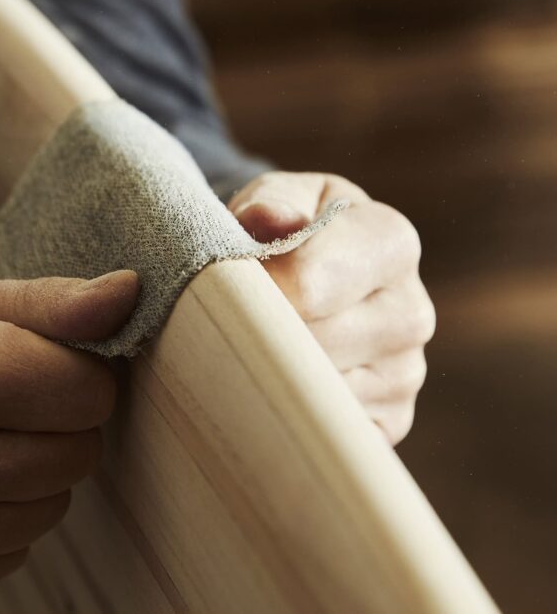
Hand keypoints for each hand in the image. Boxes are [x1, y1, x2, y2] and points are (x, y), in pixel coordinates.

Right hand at [0, 271, 138, 603]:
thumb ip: (46, 303)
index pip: (93, 391)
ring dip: (31, 470)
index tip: (41, 358)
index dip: (76, 368)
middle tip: (3, 395)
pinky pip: (13, 548)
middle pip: (83, 452)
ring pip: (54, 504)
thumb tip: (131, 294)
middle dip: (58, 419)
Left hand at [229, 172, 434, 444]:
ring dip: (263, 377)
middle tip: (218, 324)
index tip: (218, 285)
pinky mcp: (388, 422)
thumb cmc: (285, 230)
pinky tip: (270, 385)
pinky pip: (322, 431)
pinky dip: (286, 414)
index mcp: (390, 243)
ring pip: (310, 393)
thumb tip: (266, 220)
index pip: (306, 285)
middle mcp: (411, 313)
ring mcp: (405, 375)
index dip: (248, 290)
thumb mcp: (276, 198)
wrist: (308, 275)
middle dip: (253, 336)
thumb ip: (269, 202)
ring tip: (240, 350)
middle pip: (305, 345)